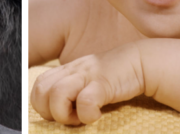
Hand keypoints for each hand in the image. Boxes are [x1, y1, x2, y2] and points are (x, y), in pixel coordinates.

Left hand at [30, 43, 144, 124]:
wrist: (142, 62)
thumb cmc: (113, 78)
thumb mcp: (87, 82)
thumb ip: (72, 91)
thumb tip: (58, 114)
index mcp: (65, 71)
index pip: (38, 86)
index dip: (43, 106)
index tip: (61, 114)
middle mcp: (72, 70)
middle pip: (40, 91)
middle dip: (49, 112)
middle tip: (70, 117)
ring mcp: (86, 75)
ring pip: (56, 95)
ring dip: (65, 114)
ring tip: (81, 118)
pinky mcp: (103, 82)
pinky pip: (85, 101)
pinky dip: (87, 115)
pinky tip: (97, 115)